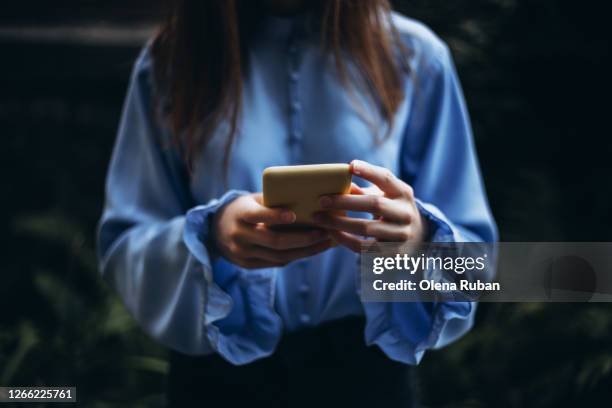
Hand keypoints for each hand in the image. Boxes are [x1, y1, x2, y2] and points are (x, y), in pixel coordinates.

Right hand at [213, 193, 332, 267]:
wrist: (215, 230)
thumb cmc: (243, 209)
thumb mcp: (252, 200)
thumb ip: (273, 200)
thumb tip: (308, 197)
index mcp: (240, 215)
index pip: (257, 216)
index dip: (274, 216)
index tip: (294, 215)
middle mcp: (239, 236)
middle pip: (274, 241)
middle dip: (302, 238)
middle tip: (324, 232)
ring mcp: (242, 253)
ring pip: (279, 256)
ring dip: (305, 251)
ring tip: (326, 242)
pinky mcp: (247, 265)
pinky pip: (276, 262)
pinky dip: (296, 256)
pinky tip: (312, 249)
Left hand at [313, 160, 426, 251]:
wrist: (415, 238)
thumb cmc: (390, 209)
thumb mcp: (384, 196)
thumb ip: (364, 190)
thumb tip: (337, 184)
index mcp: (403, 193)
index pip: (386, 178)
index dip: (369, 171)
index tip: (351, 165)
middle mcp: (406, 213)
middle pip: (374, 204)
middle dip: (345, 202)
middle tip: (322, 201)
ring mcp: (401, 235)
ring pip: (366, 228)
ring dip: (339, 223)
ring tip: (319, 219)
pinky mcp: (392, 253)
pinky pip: (363, 247)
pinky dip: (344, 240)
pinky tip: (331, 233)